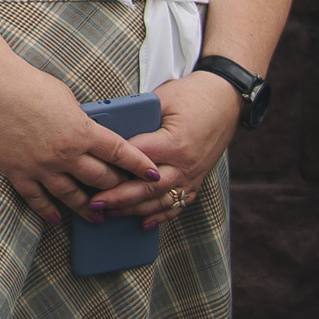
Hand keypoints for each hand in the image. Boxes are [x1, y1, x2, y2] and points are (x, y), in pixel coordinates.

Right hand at [0, 59, 161, 223]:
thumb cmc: (28, 84)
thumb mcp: (65, 97)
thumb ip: (81, 120)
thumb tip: (89, 132)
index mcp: (82, 131)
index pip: (120, 153)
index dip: (139, 165)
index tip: (153, 175)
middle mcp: (66, 154)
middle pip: (101, 180)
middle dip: (116, 188)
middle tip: (125, 196)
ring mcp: (42, 167)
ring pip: (73, 197)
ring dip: (89, 209)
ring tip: (98, 218)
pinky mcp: (19, 172)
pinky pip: (38, 200)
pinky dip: (49, 212)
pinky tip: (58, 219)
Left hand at [98, 71, 238, 229]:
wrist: (226, 99)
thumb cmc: (191, 95)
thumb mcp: (162, 99)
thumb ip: (137, 117)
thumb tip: (106, 129)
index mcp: (175, 143)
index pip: (139, 159)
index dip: (115, 166)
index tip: (92, 173)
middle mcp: (185, 164)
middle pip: (148, 187)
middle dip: (120, 198)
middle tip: (95, 203)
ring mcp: (193, 176)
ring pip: (162, 201)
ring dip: (135, 210)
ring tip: (110, 214)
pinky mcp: (197, 180)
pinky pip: (178, 204)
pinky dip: (160, 215)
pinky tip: (144, 223)